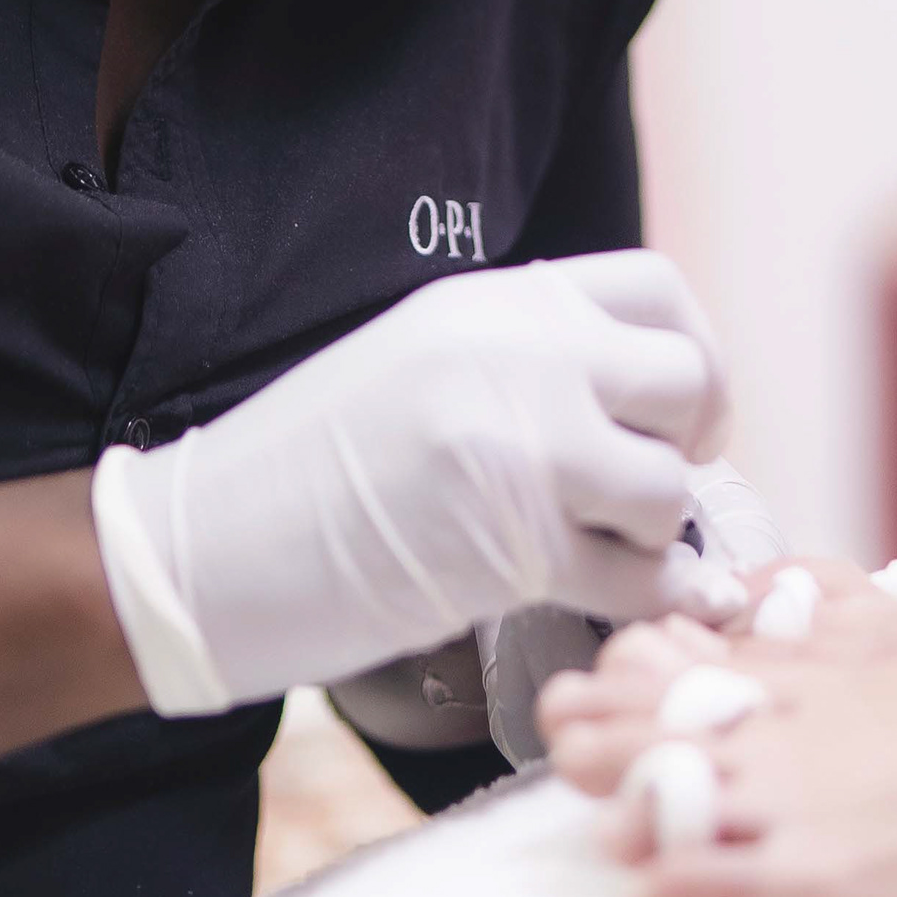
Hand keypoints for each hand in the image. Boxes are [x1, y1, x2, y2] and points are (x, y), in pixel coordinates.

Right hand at [91, 251, 729, 712]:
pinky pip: (638, 579)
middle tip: (649, 492)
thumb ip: (524, 360)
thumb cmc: (306, 468)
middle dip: (690, 446)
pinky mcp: (514, 547)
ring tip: (603, 552)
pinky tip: (620, 604)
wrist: (202, 546)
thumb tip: (638, 398)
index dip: (694, 353)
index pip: (659, 291)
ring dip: (656, 534)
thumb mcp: (422, 360)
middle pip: (687, 382)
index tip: (676, 414)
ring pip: (671, 487)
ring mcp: (521, 446)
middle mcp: (521, 356)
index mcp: (497, 303)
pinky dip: (649, 602)